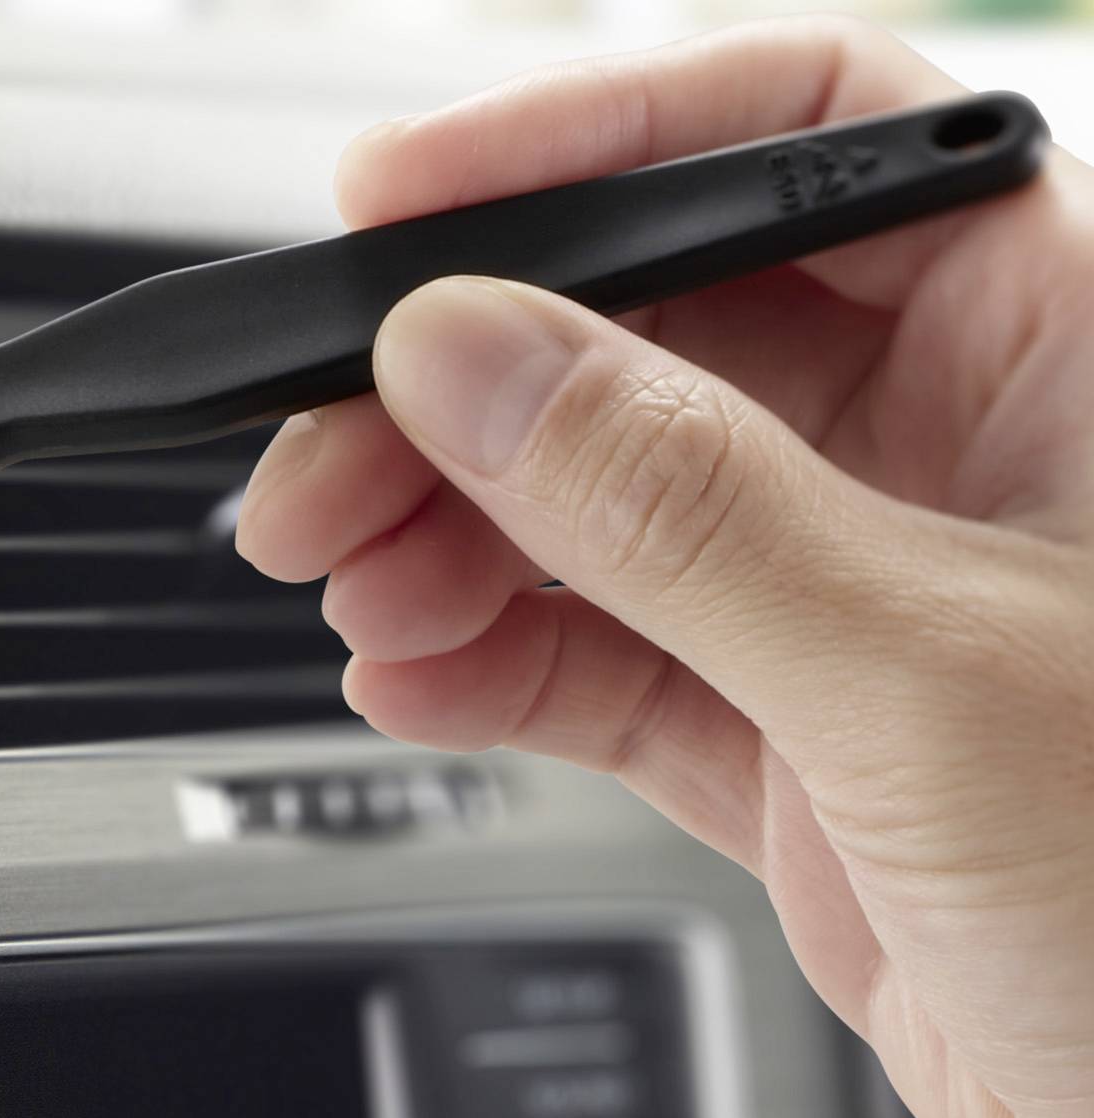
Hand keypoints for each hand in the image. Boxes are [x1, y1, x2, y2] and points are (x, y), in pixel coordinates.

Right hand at [238, 17, 1093, 1117]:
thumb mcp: (924, 674)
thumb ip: (683, 507)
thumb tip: (475, 357)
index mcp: (1062, 342)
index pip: (803, 142)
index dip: (592, 147)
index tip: (400, 206)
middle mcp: (956, 454)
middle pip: (653, 342)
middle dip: (463, 400)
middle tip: (320, 471)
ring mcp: (862, 610)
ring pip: (604, 518)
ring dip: (453, 544)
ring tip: (359, 593)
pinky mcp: (800, 752)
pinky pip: (608, 671)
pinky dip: (498, 673)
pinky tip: (421, 679)